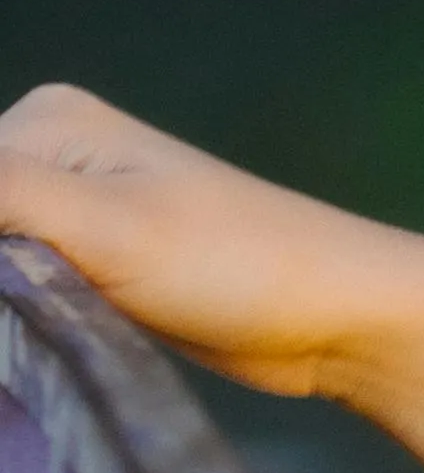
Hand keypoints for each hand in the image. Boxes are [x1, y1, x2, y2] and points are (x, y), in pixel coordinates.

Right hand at [0, 83, 420, 398]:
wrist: (341, 316)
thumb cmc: (238, 263)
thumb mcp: (102, 228)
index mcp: (44, 121)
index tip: (16, 296)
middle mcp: (48, 151)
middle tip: (36, 327)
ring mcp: (69, 211)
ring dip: (3, 313)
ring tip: (50, 334)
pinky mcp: (88, 266)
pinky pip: (11, 290)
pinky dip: (9, 322)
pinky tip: (27, 351)